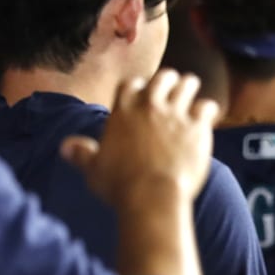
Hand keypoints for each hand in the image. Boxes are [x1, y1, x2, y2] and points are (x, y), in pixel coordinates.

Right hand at [61, 69, 218, 207]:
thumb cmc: (120, 185)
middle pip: (162, 78)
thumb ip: (82, 154)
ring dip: (189, 85)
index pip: (131, 85)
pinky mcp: (198, 126)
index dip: (137, 87)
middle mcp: (150, 106)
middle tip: (171, 83)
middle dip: (167, 80)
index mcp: (124, 111)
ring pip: (187, 85)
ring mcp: (175, 114)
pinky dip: (208, 108)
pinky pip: (207, 107)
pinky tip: (209, 113)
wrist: (152, 196)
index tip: (141, 91)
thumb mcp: (94, 169)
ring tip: (191, 86)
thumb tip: (65, 147)